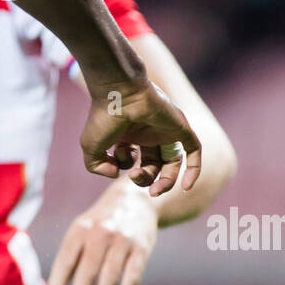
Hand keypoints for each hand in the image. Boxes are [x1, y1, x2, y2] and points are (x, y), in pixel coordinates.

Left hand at [48, 186, 156, 284]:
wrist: (135, 201)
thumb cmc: (100, 225)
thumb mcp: (81, 231)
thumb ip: (69, 258)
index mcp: (80, 229)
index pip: (65, 262)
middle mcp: (101, 233)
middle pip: (86, 274)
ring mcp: (123, 241)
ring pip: (108, 280)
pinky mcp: (142, 249)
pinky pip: (132, 279)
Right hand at [80, 79, 201, 195]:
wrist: (120, 92)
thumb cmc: (103, 117)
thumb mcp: (91, 148)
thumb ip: (97, 167)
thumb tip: (116, 174)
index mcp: (128, 135)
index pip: (132, 159)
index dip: (124, 165)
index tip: (116, 159)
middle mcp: (147, 132)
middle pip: (153, 165)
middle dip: (145, 179)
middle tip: (135, 178)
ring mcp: (165, 130)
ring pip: (173, 163)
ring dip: (166, 182)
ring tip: (154, 191)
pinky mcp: (180, 127)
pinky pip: (193, 152)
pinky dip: (193, 170)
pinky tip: (186, 188)